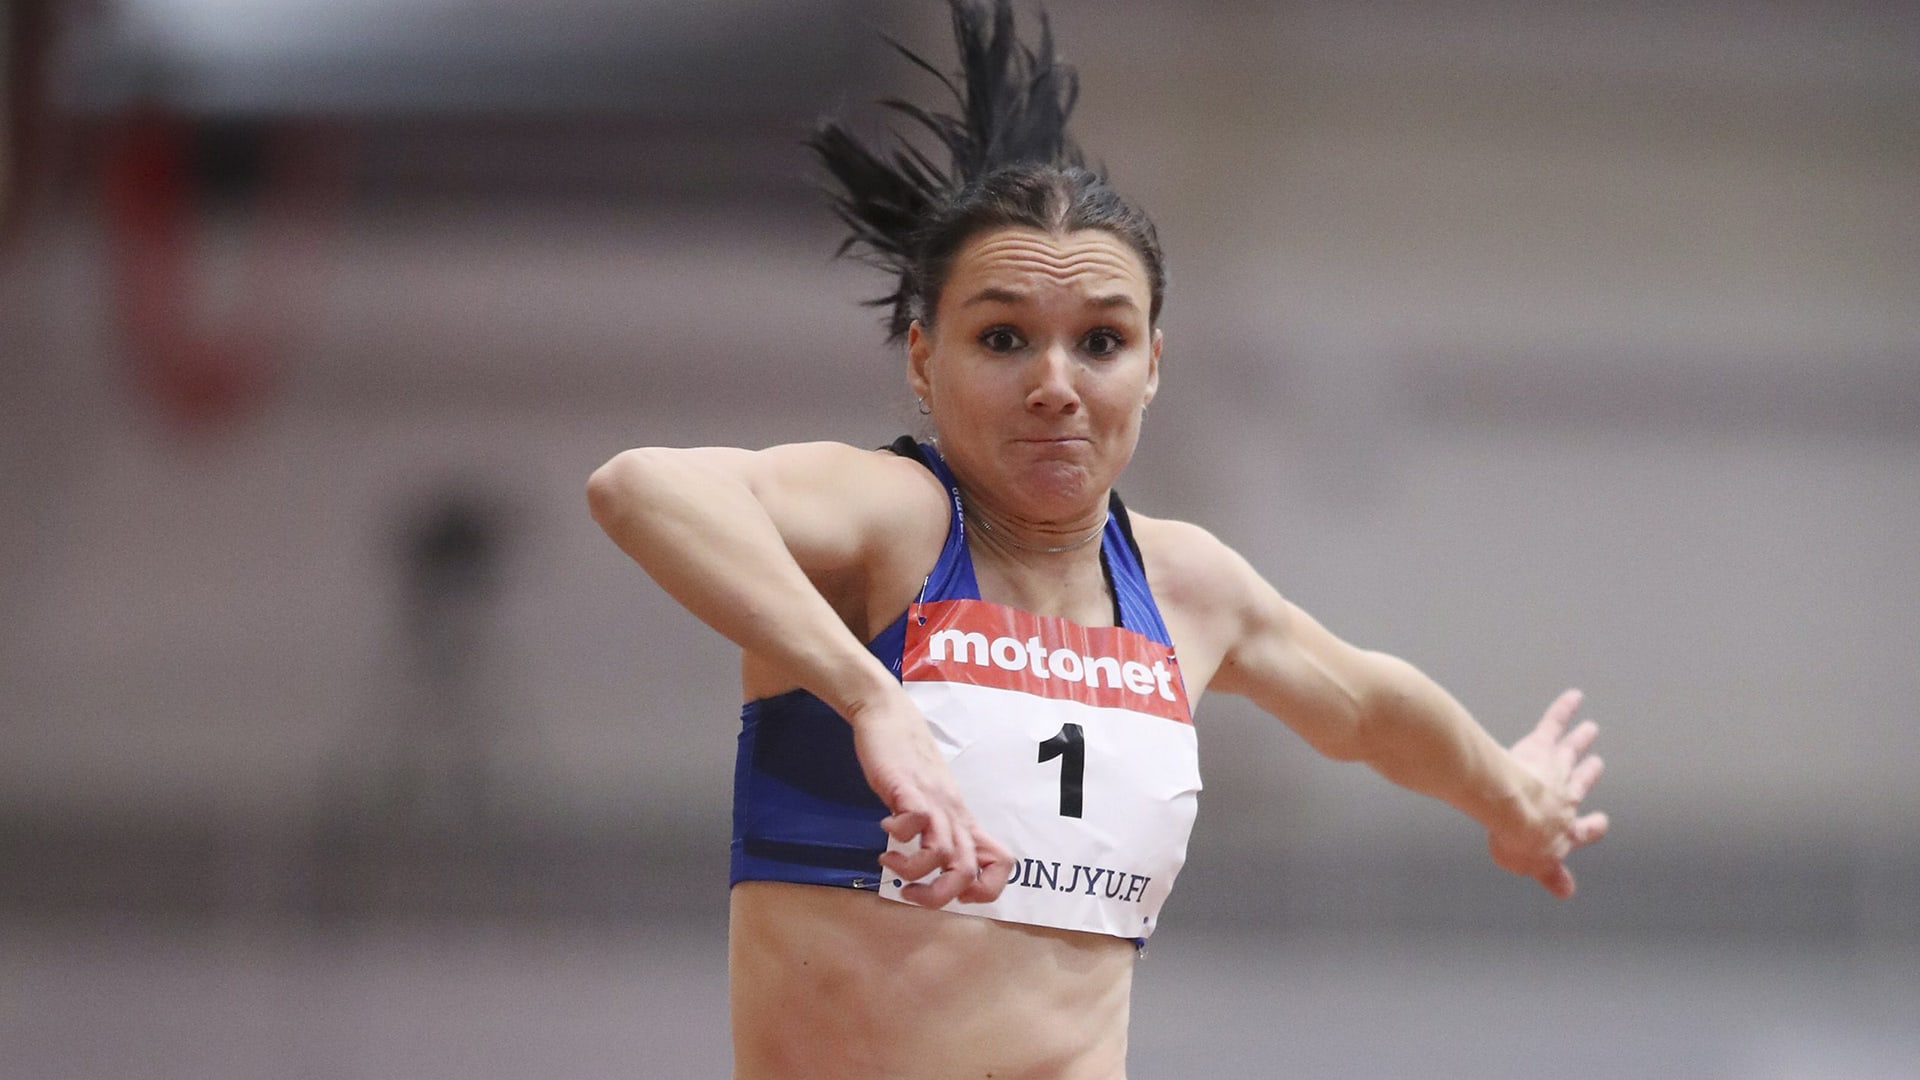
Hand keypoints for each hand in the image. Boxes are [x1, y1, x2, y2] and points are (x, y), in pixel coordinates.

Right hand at [850, 700, 1012, 907]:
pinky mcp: (907, 786)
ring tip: (889, 860)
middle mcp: (954, 813)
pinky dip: (896, 834)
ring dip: (911, 870)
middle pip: (967, 872)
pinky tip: (884, 825)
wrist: (890, 716)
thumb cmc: (911, 763)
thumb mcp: (933, 801)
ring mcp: (932, 800)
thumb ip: (939, 830)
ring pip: (942, 853)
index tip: (951, 892)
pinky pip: (913, 820)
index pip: (1002, 863)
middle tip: (910, 892)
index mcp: (964, 820)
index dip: (983, 890)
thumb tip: (938, 868)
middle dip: (938, 896)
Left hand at [1488, 688, 1609, 898]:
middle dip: (1588, 774)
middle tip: (1596, 764)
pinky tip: (1573, 695)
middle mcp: (1564, 797)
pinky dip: (1564, 708)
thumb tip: (1566, 891)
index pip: (1581, 831)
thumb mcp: (1530, 864)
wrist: (1512, 810)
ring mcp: (1554, 769)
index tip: (1601, 823)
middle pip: (1579, 783)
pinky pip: (1554, 723)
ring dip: (1580, 739)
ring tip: (1590, 728)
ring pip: (1570, 751)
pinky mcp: (1540, 746)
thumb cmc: (1516, 837)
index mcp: (1562, 828)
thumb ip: (1548, 874)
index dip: (1591, 829)